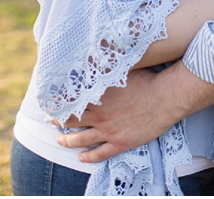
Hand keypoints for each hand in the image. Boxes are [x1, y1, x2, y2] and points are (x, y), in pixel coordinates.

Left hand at [55, 68, 172, 162]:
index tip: (48, 102)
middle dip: (57, 121)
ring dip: (67, 141)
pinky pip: (100, 153)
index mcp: (96, 97)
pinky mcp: (121, 143)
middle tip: (49, 120)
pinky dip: (88, 156)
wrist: (164, 97)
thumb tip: (86, 57)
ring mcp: (109, 131)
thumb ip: (100, 68)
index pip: (68, 102)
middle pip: (70, 121)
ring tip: (59, 140)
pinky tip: (81, 157)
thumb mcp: (118, 69)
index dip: (56, 103)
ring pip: (81, 139)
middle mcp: (99, 116)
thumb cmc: (143, 79)